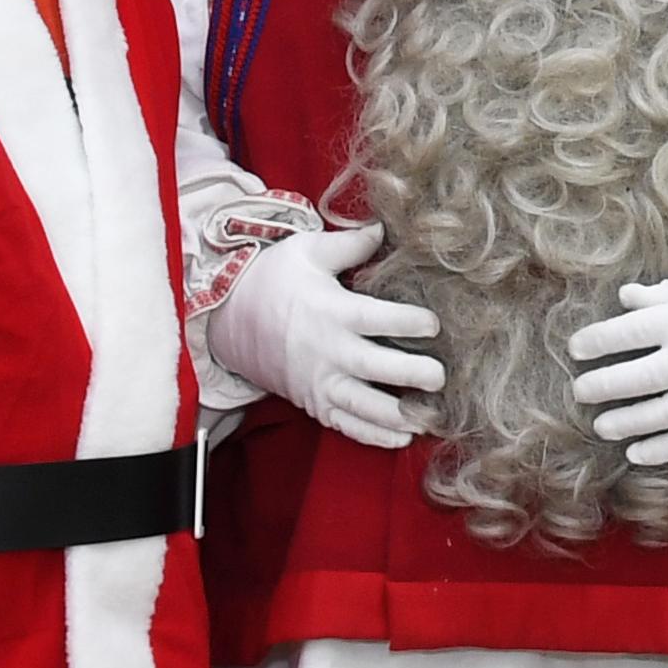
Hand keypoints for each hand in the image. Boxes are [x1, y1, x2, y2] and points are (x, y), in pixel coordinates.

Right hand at [204, 221, 441, 450]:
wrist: (227, 319)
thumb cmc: (273, 279)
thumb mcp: (308, 251)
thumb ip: (350, 245)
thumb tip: (384, 229)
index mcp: (331, 311)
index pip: (376, 319)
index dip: (408, 322)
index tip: (434, 325)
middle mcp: (327, 350)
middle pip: (374, 367)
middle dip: (410, 374)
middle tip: (440, 376)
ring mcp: (319, 382)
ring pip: (362, 405)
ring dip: (397, 415)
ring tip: (428, 417)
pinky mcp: (313, 402)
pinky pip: (345, 424)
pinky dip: (373, 436)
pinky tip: (402, 438)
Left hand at [566, 259, 667, 469]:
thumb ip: (662, 293)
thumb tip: (624, 298)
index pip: (626, 334)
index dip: (595, 341)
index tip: (575, 348)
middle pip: (635, 379)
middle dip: (601, 387)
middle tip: (580, 391)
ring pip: (658, 416)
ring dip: (625, 423)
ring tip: (602, 425)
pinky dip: (661, 451)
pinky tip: (637, 453)